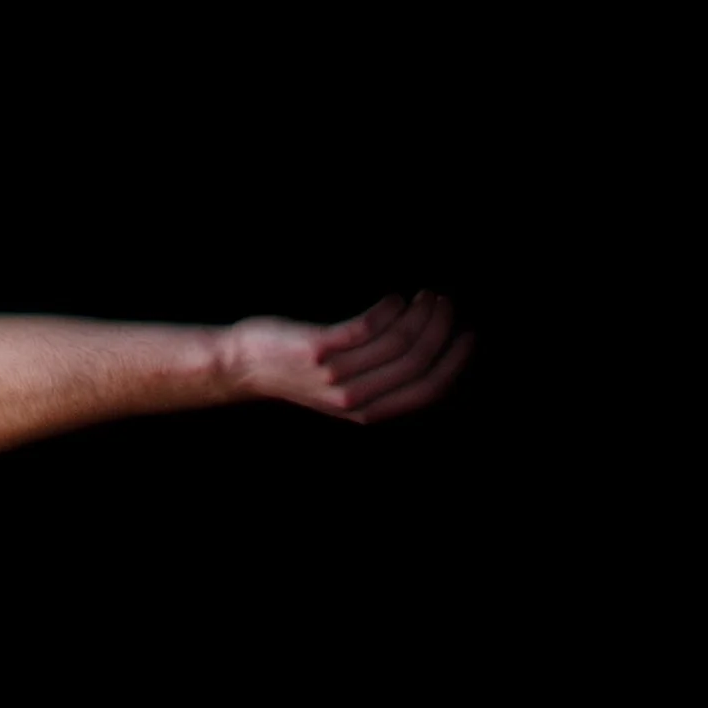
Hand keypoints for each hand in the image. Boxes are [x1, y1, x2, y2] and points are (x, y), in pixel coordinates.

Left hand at [226, 291, 472, 423]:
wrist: (240, 366)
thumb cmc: (295, 371)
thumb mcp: (342, 391)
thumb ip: (379, 384)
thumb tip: (425, 358)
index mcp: (370, 412)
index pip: (429, 392)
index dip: (455, 363)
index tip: (468, 334)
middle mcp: (356, 399)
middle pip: (417, 364)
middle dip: (441, 330)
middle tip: (446, 302)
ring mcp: (336, 374)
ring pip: (397, 344)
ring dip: (419, 315)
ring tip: (425, 295)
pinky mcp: (317, 349)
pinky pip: (365, 328)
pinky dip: (387, 310)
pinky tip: (393, 298)